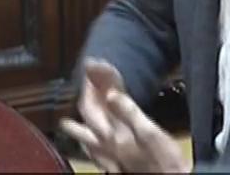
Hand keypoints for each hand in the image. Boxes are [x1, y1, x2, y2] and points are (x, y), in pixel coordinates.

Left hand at [60, 58, 190, 172]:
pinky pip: (94, 154)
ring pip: (86, 137)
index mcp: (113, 134)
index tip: (90, 64)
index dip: (93, 82)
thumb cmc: (163, 159)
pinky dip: (87, 147)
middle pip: (88, 117)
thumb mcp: (149, 132)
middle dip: (86, 96)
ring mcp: (109, 155)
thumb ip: (128, 112)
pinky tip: (87, 149)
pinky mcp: (116, 164)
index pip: (94, 104)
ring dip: (80, 125)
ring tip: (67, 122)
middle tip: (86, 81)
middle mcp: (106, 144)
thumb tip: (110, 94)